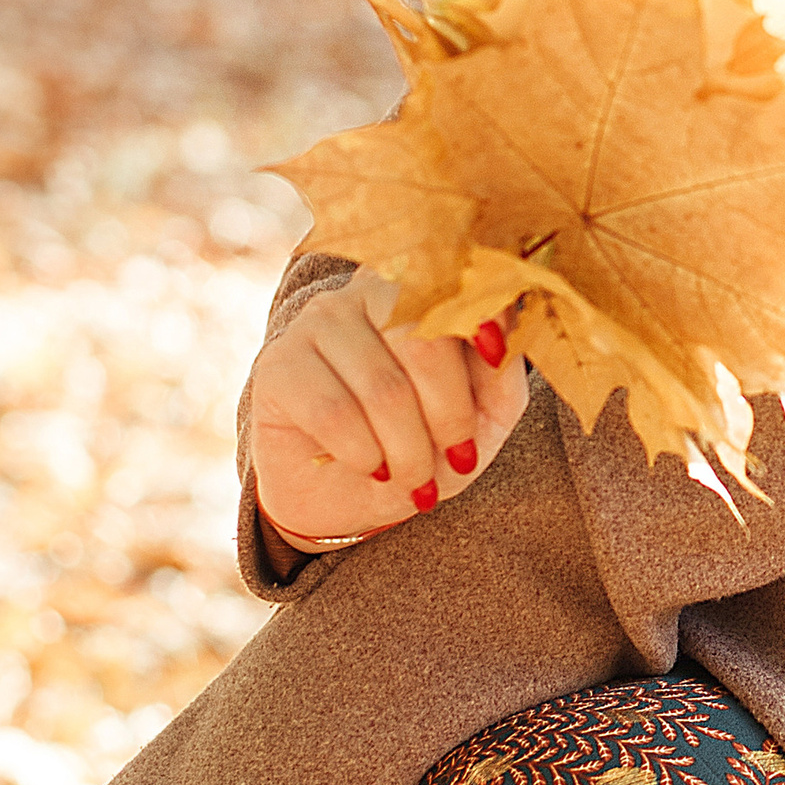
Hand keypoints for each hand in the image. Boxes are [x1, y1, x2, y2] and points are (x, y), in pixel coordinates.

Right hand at [249, 269, 528, 554]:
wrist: (348, 496)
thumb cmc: (422, 444)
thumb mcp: (480, 418)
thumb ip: (500, 375)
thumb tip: (506, 332)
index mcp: (422, 290)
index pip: (456, 288)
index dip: (479, 314)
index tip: (497, 351)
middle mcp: (366, 293)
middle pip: (423, 340)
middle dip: (448, 414)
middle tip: (456, 459)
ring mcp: (317, 324)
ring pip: (382, 387)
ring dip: (408, 450)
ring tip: (413, 478)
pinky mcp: (278, 366)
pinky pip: (334, 412)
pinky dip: (363, 454)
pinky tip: (369, 466)